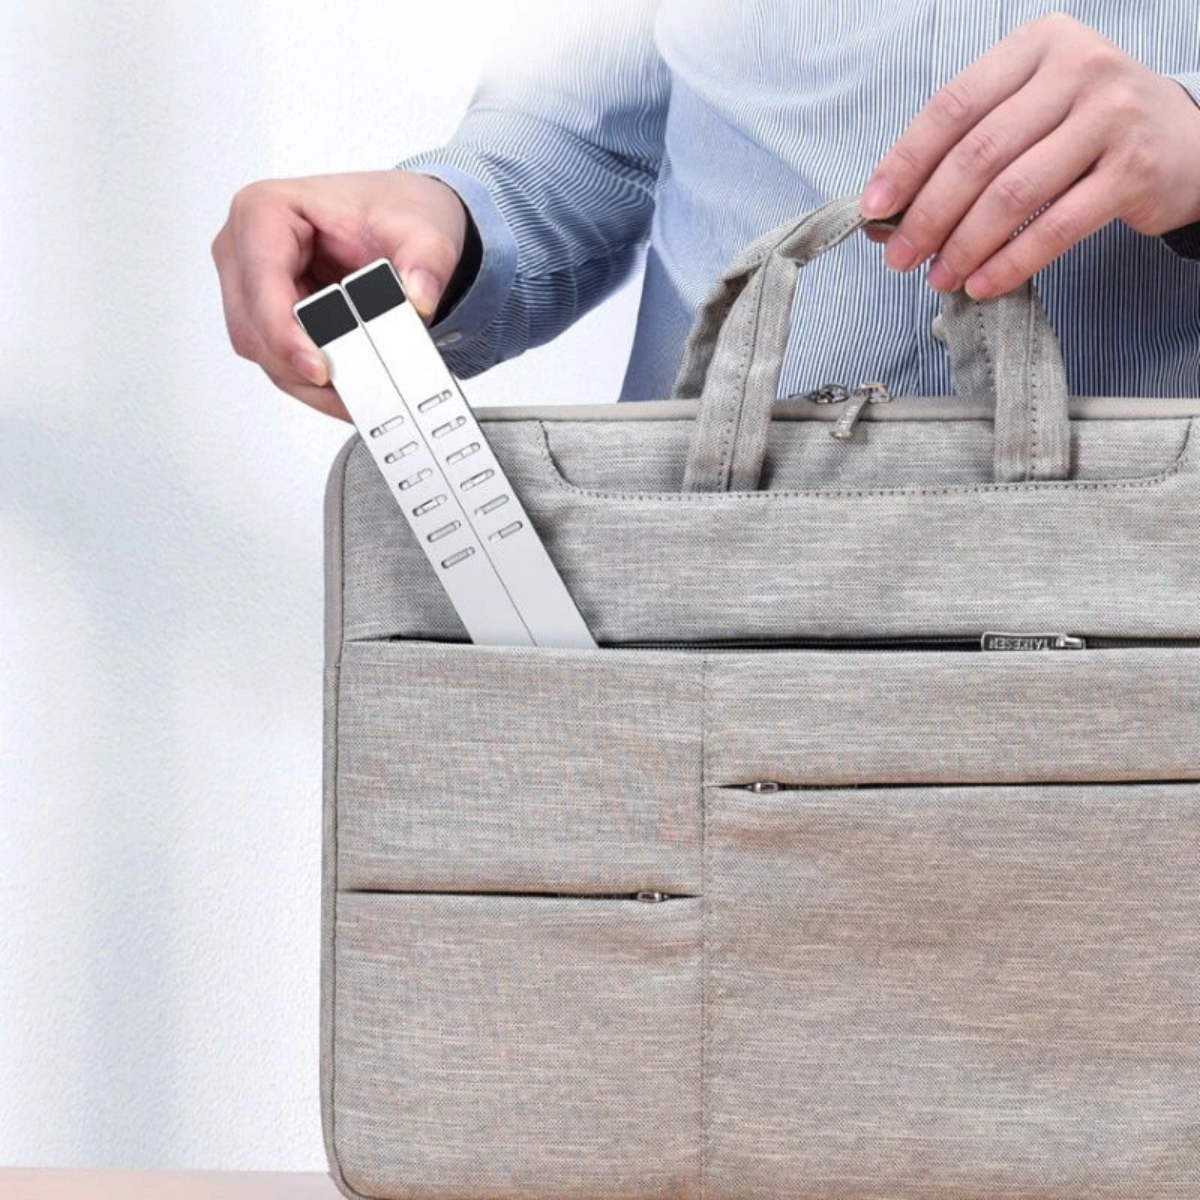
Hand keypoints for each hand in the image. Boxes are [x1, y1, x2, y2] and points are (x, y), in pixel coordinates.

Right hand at [211, 170, 467, 419]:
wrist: (402, 222)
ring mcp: (251, 285)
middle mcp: (246, 249)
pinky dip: (310, 381)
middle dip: (300, 366)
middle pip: (253, 327)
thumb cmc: (394, 212)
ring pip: (263, 351)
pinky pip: (278, 359)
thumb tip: (420, 300)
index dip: (285, 333)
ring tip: (355, 396)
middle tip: (351, 391)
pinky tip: (345, 391)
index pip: (261, 281)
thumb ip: (427, 264)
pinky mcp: (266, 315)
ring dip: (306, 381)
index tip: (320, 369)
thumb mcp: (424, 233)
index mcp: (266, 210)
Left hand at [859, 13, 1199, 298]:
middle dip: (929, 215)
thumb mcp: (1029, 114)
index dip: (906, 162)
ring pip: (1013, 194)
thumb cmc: (1084, 130)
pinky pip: (1056, 228)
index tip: (873, 208)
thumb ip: (964, 150)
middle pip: (979, 154)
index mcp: (1037, 46)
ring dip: (964, 245)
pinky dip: (1010, 263)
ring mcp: (1110, 118)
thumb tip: (887, 216)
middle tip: (899, 258)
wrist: (1185, 141)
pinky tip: (982, 284)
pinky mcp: (1133, 171)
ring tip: (937, 277)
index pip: (953, 106)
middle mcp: (1078, 70)